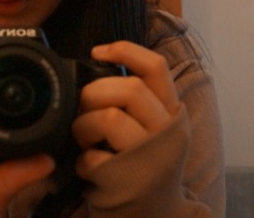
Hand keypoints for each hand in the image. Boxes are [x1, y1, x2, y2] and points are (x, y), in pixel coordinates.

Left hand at [72, 41, 180, 174]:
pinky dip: (82, 161)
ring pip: (109, 118)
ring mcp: (148, 158)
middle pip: (129, 89)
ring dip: (83, 126)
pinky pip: (91, 157)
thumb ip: (137, 99)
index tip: (98, 52)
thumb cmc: (141, 162)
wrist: (152, 215)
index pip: (156, 67)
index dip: (125, 51)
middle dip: (94, 92)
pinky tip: (89, 168)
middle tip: (84, 107)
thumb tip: (98, 64)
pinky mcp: (126, 181)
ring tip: (84, 139)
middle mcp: (166, 133)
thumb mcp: (151, 127)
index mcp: (171, 113)